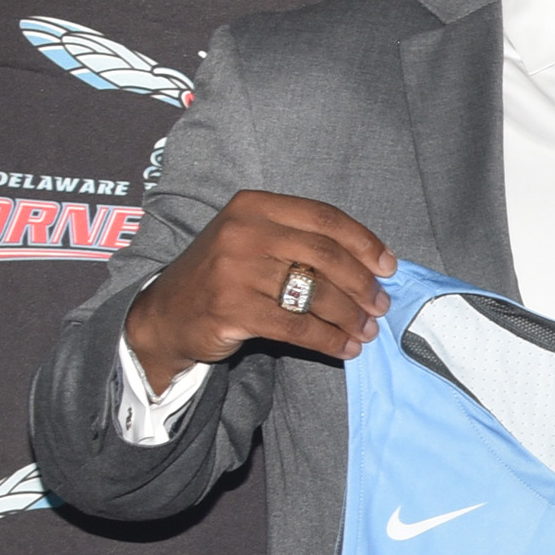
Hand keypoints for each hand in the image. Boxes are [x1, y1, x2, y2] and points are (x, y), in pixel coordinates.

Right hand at [122, 191, 395, 389]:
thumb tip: (373, 266)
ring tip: (368, 330)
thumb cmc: (225, 277)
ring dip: (351, 316)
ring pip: (315, 293)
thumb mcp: (255, 242)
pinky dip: (330, 339)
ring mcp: (234, 270)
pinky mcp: (232, 309)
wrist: (165, 315)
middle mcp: (243, 231)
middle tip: (381, 306)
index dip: (364, 243)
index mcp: (253, 205)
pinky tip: (346, 348)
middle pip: (325, 255)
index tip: (389, 267)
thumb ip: (302, 243)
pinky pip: (298, 326)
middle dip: (362, 284)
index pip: (325, 217)